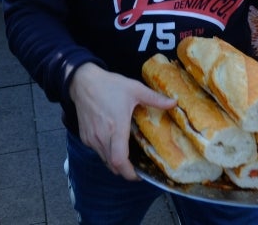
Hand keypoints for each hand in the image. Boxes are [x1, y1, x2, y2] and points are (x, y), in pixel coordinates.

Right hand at [69, 63, 176, 179]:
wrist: (83, 82)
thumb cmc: (109, 85)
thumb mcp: (135, 89)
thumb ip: (155, 98)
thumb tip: (174, 103)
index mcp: (116, 127)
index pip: (119, 160)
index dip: (129, 173)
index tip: (139, 175)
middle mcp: (102, 136)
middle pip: (113, 165)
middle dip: (125, 170)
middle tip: (137, 167)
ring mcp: (92, 138)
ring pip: (104, 159)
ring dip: (115, 162)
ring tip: (126, 155)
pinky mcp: (85, 136)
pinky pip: (97, 151)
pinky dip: (105, 153)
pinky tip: (113, 143)